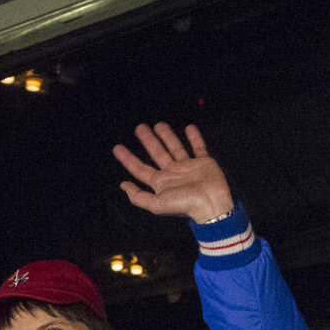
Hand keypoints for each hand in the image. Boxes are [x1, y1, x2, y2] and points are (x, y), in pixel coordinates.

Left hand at [113, 122, 234, 224]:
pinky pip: (198, 147)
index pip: (140, 168)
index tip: (117, 148)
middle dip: (148, 140)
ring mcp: (188, 167)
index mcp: (160, 183)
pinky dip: (194, 138)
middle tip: (140, 128)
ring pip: (174, 147)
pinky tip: (189, 128)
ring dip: (167, 136)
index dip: (128, 158)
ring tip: (159, 124)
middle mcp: (172, 173)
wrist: (211, 204)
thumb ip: (138, 196)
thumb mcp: (157, 204)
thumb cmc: (185, 205)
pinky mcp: (203, 162)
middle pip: (156, 153)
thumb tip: (123, 185)